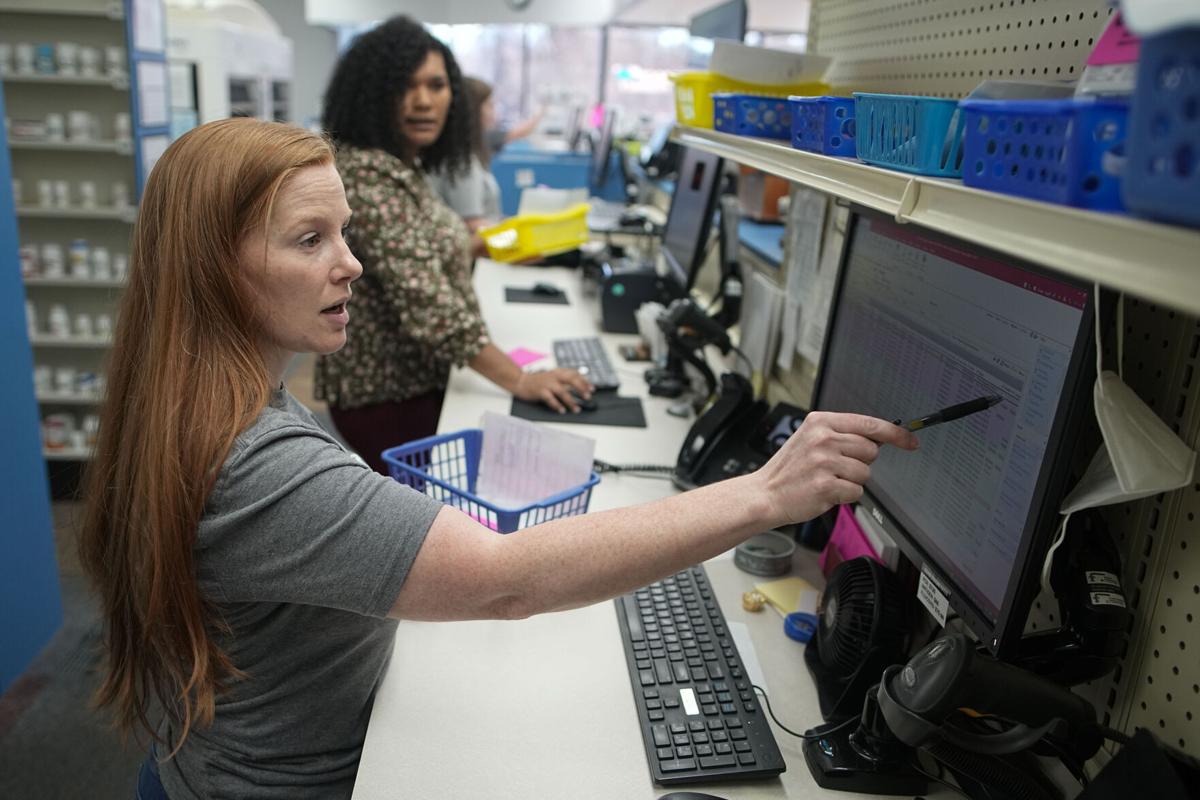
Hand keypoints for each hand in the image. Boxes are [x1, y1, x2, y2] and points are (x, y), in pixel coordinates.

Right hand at [514, 368, 591, 412]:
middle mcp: (554, 376)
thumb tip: (580, 387)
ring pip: (562, 391)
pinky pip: (550, 399)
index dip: (585, 381)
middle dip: (581, 388)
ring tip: (577, 409)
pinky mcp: (540, 391)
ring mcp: (547, 383)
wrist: (521, 381)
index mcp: (558, 372)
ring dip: (571, 401)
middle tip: (588, 397)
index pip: (575, 374)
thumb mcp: (553, 376)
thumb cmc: (539, 381)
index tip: (592, 389)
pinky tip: (562, 410)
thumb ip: (565, 380)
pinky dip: (557, 405)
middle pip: (571, 380)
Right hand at [754, 412, 918, 525]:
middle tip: (835, 468)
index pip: (870, 424)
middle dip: (860, 463)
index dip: (896, 434)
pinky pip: (856, 492)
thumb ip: (840, 434)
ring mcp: (824, 462)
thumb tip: (878, 438)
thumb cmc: (789, 469)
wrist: (765, 493)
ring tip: (826, 479)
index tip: (910, 441)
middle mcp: (823, 438)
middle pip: (871, 451)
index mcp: (821, 422)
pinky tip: (824, 492)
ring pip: (865, 474)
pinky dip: (844, 496)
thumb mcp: (809, 438)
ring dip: (850, 481)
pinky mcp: (825, 485)